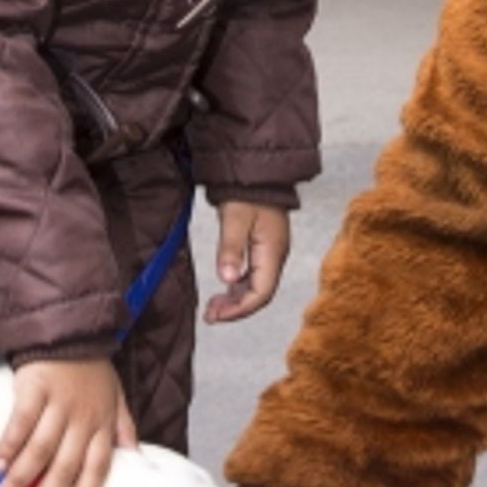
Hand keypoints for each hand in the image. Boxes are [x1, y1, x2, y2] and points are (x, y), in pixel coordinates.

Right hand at [0, 358, 137, 486]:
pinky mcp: (34, 389)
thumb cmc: (93, 370)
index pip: (97, 468)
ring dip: (20, 480)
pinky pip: (20, 422)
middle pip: (64, 467)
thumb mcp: (117, 397)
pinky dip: (8, 445)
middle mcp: (82, 419)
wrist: (73, 330)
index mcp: (102, 425)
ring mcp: (57, 405)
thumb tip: (136, 457)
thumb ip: (124, 428)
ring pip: (40, 450)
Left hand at [203, 201, 289, 323]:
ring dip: (236, 300)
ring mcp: (271, 253)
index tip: (217, 316)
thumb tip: (225, 279)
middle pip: (260, 295)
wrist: (259, 171)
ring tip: (213, 307)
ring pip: (256, 287)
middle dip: (236, 309)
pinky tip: (224, 290)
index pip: (261, 293)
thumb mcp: (235, 218)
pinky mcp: (265, 248)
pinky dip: (238, 287)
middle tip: (211, 316)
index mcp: (273, 252)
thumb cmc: (248, 190)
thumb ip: (230, 249)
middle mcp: (276, 256)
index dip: (239, 310)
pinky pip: (254, 276)